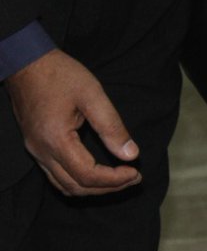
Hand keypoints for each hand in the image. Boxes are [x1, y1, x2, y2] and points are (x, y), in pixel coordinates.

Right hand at [7, 50, 140, 194]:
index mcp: (56, 140)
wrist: (27, 63)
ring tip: (120, 178)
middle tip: (134, 177)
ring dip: (93, 187)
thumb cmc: (60, 75)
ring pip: (64, 185)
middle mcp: (41, 151)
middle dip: (107, 187)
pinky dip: (78, 180)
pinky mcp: (36, 146)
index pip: (87, 175)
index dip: (114, 180)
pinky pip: (56, 175)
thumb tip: (131, 155)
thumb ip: (112, 127)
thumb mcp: (93, 95)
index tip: (136, 172)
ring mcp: (35, 150)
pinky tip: (97, 172)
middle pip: (76, 186)